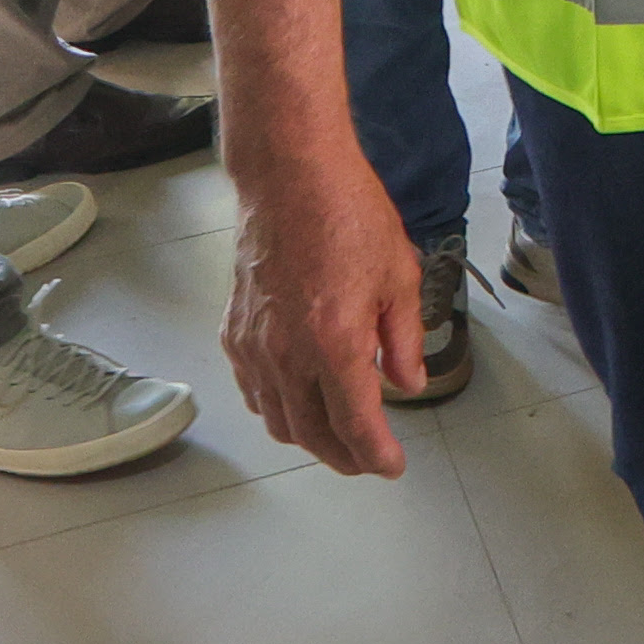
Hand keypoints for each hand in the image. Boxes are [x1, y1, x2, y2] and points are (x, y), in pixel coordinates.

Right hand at [221, 160, 430, 476]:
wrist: (289, 177)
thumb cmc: (346, 214)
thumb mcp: (399, 276)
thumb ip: (404, 340)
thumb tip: (408, 381)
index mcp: (335, 344)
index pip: (356, 425)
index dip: (376, 455)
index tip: (391, 466)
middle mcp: (288, 354)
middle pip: (313, 434)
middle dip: (344, 456)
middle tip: (368, 458)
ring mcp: (255, 345)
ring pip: (277, 419)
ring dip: (309, 437)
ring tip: (336, 434)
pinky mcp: (234, 331)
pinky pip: (252, 390)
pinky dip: (275, 408)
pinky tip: (296, 400)